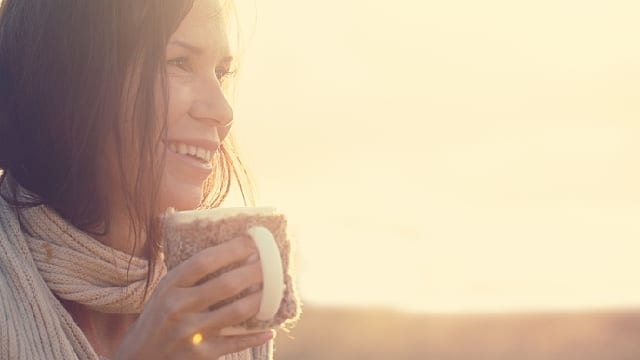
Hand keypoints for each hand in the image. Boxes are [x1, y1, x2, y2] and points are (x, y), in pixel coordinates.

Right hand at [114, 236, 272, 359]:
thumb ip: (189, 273)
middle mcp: (178, 308)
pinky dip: (255, 336)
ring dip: (260, 299)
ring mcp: (190, 333)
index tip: (252, 241)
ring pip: (236, 312)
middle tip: (270, 264)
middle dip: (254, 272)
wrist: (139, 358)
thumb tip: (228, 247)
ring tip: (274, 289)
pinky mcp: (201, 355)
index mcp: (170, 286)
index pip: (204, 261)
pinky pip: (235, 343)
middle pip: (226, 284)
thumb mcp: (165, 290)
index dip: (232, 249)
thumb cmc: (158, 317)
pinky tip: (269, 330)